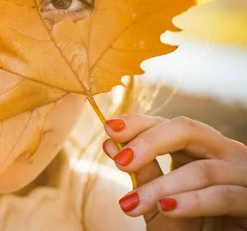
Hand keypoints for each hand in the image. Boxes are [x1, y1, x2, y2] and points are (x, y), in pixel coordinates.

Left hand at [102, 114, 246, 229]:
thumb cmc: (189, 226)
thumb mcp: (158, 198)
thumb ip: (141, 172)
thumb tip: (111, 142)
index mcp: (200, 148)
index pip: (168, 124)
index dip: (139, 123)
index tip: (109, 129)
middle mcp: (223, 154)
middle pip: (187, 130)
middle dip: (149, 142)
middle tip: (120, 160)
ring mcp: (243, 176)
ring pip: (202, 169)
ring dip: (162, 186)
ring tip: (131, 203)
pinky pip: (223, 196)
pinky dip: (192, 202)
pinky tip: (166, 208)